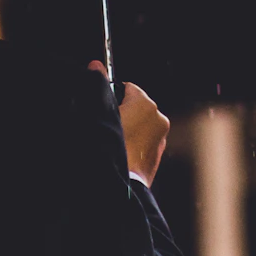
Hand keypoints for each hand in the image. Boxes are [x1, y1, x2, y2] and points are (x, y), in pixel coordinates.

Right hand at [89, 61, 170, 184]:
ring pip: (138, 126)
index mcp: (146, 105)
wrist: (115, 189)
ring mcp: (160, 140)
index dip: (110, 96)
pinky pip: (141, 144)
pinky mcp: (156, 159)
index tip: (99, 107)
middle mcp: (158, 119)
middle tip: (101, 128)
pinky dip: (131, 146)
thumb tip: (96, 66)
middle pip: (133, 107)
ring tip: (108, 145)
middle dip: (119, 114)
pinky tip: (117, 156)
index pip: (126, 87)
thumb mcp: (95, 114)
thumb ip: (97, 86)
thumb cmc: (105, 151)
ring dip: (125, 131)